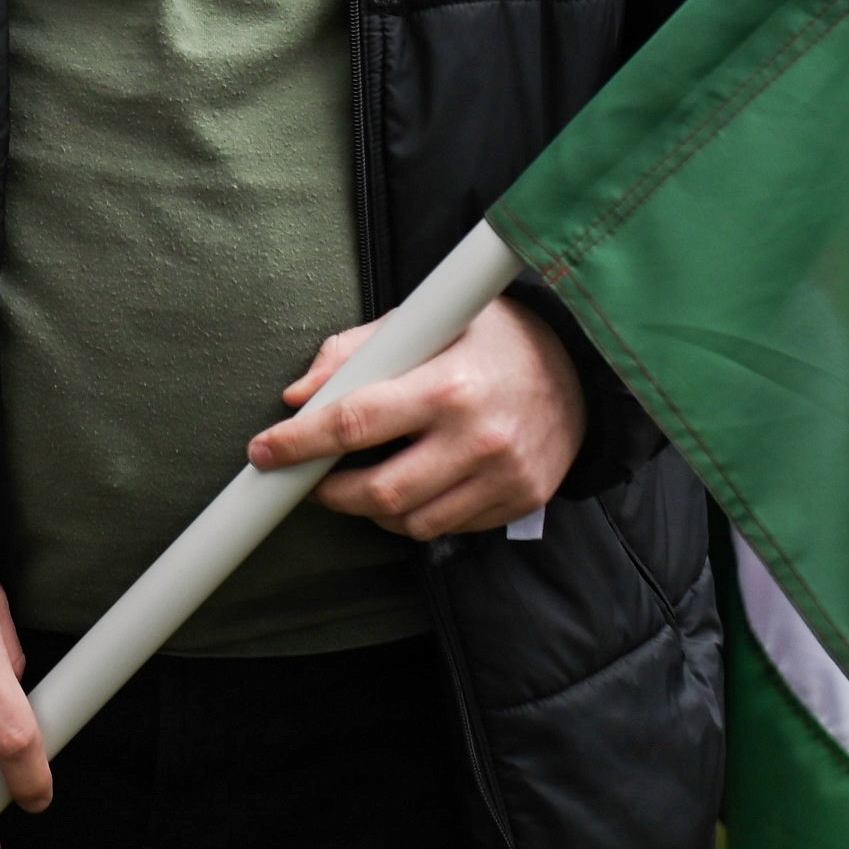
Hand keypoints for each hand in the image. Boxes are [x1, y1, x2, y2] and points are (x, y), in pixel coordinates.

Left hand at [247, 296, 582, 540]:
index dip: (299, 443)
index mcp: (448, 384)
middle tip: (308, 479)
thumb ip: (357, 352)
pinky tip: (413, 484)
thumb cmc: (496, 338)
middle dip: (328, 492)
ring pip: (410, 521)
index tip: (264, 452)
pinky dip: (416, 514)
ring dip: (370, 509)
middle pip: (378, 492)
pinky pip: (447, 527)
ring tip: (360, 481)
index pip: (355, 423)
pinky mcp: (520, 501)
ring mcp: (503, 476)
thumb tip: (298, 394)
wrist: (585, 367)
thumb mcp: (428, 322)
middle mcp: (478, 438)